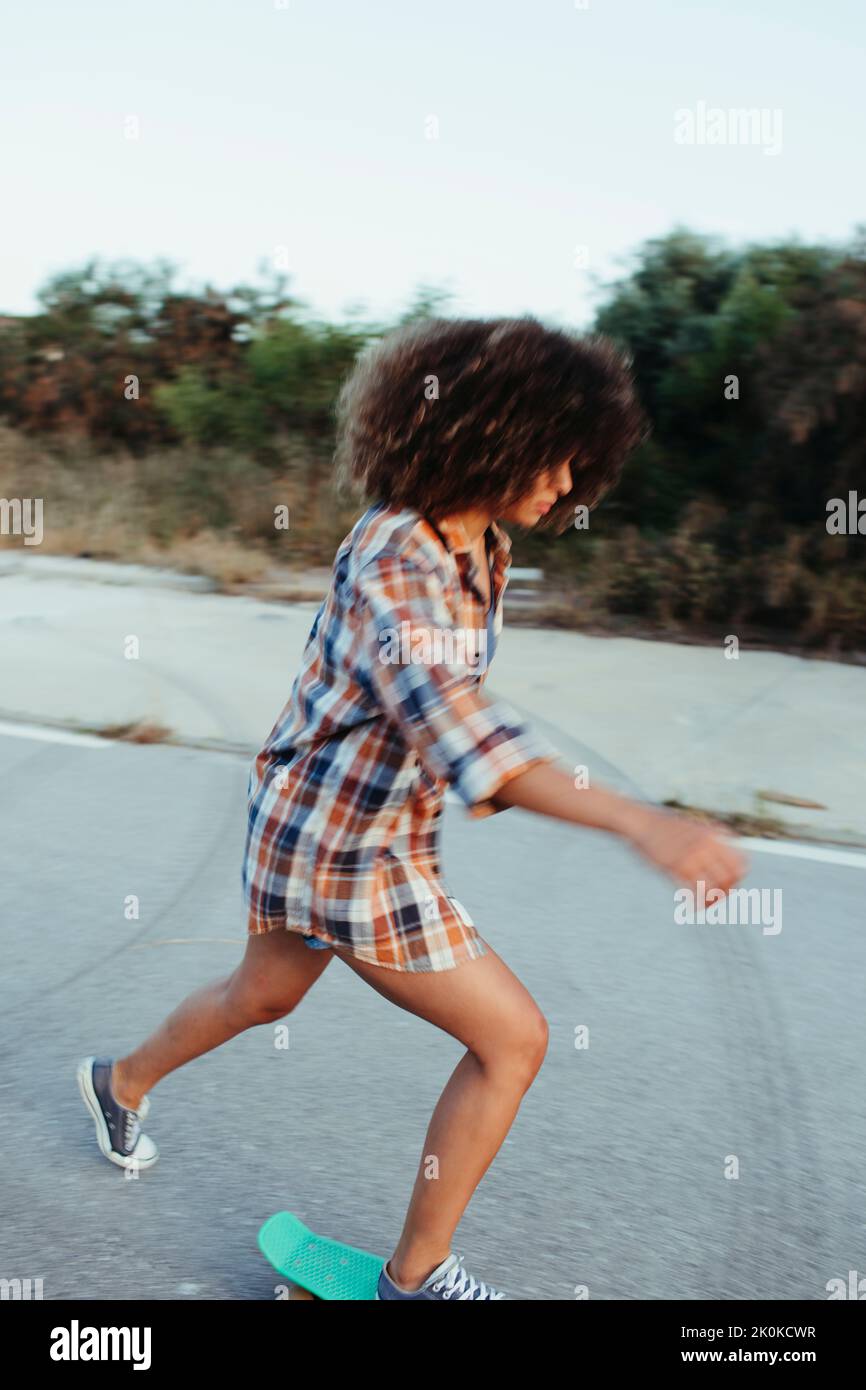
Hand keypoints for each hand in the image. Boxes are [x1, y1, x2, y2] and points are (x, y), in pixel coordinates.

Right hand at [623, 805, 747, 895]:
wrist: (642, 822)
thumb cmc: (666, 826)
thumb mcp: (696, 826)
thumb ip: (714, 839)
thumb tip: (731, 851)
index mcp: (714, 836)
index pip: (740, 862)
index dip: (738, 876)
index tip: (731, 882)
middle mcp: (706, 846)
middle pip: (730, 878)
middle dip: (727, 890)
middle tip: (718, 896)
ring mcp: (692, 857)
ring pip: (715, 888)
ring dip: (713, 900)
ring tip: (706, 903)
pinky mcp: (676, 867)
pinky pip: (695, 891)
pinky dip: (698, 903)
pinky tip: (694, 906)